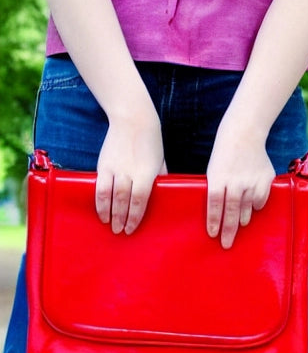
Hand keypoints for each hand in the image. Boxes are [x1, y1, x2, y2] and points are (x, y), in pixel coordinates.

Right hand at [95, 107, 165, 234]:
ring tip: (109, 224)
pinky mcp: (104, 165)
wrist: (134, 120)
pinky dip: (99, 201)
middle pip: (124, 201)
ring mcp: (115, 169)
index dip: (135, 216)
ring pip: (110, 195)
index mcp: (147, 174)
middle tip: (120, 232)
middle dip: (121, 218)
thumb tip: (163, 196)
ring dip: (109, 213)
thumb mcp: (161, 163)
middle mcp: (130, 173)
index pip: (140, 200)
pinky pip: (99, 186)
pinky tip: (100, 211)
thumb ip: (160, 179)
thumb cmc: (151, 144)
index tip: (131, 228)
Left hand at [206, 123, 275, 248]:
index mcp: (218, 178)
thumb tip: (220, 213)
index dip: (214, 221)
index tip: (213, 234)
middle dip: (229, 230)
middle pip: (232, 211)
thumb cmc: (224, 154)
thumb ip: (217, 189)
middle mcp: (235, 181)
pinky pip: (261, 199)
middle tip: (226, 244)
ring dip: (243, 219)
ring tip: (240, 225)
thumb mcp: (214, 170)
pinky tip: (253, 206)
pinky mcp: (265, 178)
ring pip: (248, 208)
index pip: (214, 204)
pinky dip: (256, 205)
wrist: (244, 133)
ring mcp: (252, 181)